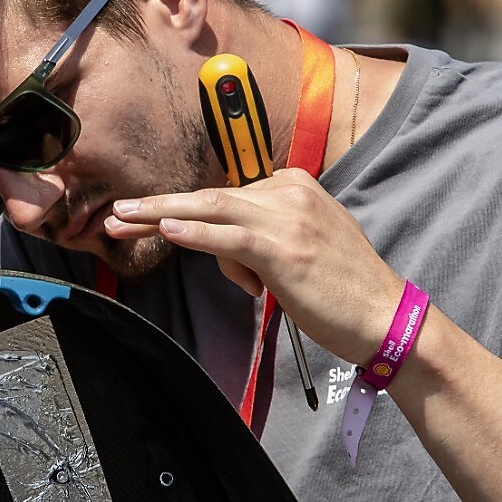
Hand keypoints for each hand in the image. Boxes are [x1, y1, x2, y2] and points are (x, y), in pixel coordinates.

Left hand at [105, 169, 405, 364]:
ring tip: (122, 222)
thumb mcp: (299, 249)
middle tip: (117, 214)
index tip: (142, 217)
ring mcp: (286, 217)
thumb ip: (261, 236)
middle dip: (158, 207)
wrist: (384, 316)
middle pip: (209, 198)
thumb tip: (221, 250)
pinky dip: (193, 234)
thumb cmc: (341, 290)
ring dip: (159, 216)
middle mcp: (289, 192)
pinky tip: (166, 231)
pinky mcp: (282, 247)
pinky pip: (227, 236)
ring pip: (210, 211)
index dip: (178, 209)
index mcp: (294, 186)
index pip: (225, 197)